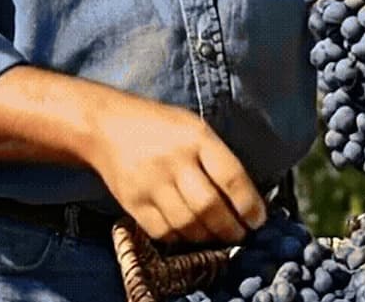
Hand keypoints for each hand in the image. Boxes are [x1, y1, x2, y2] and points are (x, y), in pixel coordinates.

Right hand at [85, 94, 265, 244]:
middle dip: (231, 228)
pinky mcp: (132, 202)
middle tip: (242, 235)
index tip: (258, 220)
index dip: (249, 205)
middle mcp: (174, 162)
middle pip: (209, 206)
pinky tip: (191, 234)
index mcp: (197, 138)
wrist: (105, 126)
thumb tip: (246, 196)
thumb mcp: (195, 127)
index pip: (231, 178)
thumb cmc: (160, 126)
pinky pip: (162, 230)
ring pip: (187, 223)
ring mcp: (150, 184)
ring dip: (208, 237)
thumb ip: (218, 157)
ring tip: (220, 237)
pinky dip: (181, 238)